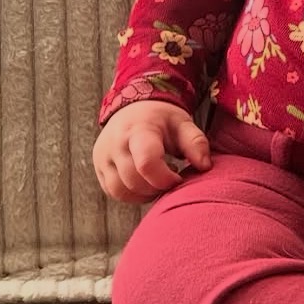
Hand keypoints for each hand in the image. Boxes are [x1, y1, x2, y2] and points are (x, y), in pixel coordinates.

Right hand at [93, 100, 211, 202]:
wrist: (133, 109)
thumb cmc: (161, 119)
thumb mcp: (183, 123)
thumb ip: (196, 143)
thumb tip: (205, 167)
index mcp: (139, 130)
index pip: (146, 162)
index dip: (165, 178)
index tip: (178, 176)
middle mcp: (115, 143)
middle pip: (133, 181)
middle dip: (156, 187)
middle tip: (171, 178)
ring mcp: (103, 157)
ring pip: (121, 191)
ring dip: (143, 194)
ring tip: (158, 179)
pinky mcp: (99, 168)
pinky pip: (113, 192)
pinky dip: (132, 194)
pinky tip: (145, 182)